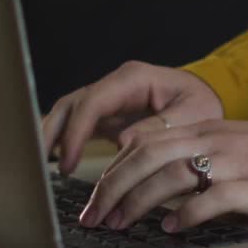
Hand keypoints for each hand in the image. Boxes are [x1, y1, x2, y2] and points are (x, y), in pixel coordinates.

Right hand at [41, 62, 222, 174]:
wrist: (206, 102)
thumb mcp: (193, 115)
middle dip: (53, 134)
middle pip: (71, 104)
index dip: (76, 132)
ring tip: (41, 168)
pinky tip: (55, 164)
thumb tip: (124, 144)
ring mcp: (108, 99)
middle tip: (43, 166)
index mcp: (134, 79)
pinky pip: (77, 126)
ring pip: (68, 114)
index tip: (69, 162)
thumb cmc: (202, 105)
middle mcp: (115, 85)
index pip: (93, 101)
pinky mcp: (107, 116)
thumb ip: (160, 127)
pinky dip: (63, 143)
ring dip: (52, 138)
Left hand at [78, 120, 247, 231]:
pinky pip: (214, 198)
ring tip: (121, 223)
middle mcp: (215, 141)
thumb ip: (194, 158)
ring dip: (139, 201)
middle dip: (113, 187)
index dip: (113, 169)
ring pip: (172, 175)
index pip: (145, 142)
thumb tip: (151, 184)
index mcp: (205, 129)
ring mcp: (236, 163)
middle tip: (95, 216)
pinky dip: (188, 213)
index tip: (95, 197)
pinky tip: (172, 228)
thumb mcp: (230, 147)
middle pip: (147, 157)